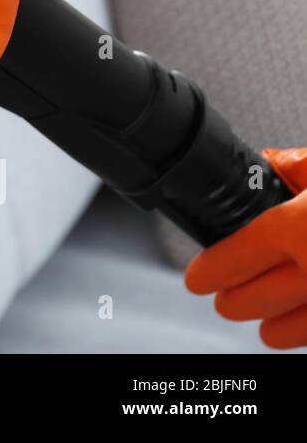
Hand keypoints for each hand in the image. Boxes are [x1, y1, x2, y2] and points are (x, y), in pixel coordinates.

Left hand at [186, 148, 306, 349]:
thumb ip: (297, 166)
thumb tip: (268, 162)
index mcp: (301, 225)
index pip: (236, 255)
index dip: (212, 271)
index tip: (198, 280)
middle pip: (254, 298)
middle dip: (233, 300)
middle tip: (221, 299)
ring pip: (290, 329)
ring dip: (269, 325)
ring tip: (256, 322)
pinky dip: (303, 331)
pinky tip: (294, 327)